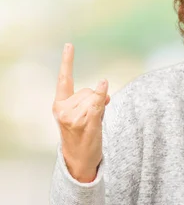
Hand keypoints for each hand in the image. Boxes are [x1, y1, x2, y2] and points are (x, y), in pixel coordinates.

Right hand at [52, 43, 110, 182]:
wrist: (79, 159)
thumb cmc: (82, 135)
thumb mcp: (82, 114)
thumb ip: (92, 99)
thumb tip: (104, 87)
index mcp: (59, 104)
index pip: (64, 79)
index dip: (68, 61)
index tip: (70, 45)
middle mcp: (63, 109)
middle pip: (88, 90)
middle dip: (95, 100)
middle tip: (91, 119)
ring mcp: (74, 117)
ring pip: (96, 97)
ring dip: (100, 108)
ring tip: (93, 124)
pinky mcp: (86, 123)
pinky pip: (97, 104)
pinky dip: (102, 95)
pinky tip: (104, 84)